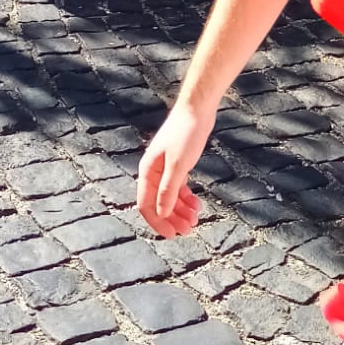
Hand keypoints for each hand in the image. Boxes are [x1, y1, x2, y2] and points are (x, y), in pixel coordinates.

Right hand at [137, 96, 213, 236]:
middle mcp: (153, 171)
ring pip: (169, 196)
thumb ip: (169, 189)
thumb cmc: (186, 134)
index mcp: (148, 171)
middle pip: (158, 202)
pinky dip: (186, 198)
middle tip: (188, 230)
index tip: (172, 235)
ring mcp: (165, 168)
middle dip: (172, 218)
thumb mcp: (178, 165)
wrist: (197, 109)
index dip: (158, 222)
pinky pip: (178, 187)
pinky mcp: (178, 164)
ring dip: (180, 210)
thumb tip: (161, 213)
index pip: (146, 204)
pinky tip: (196, 205)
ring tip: (195, 220)